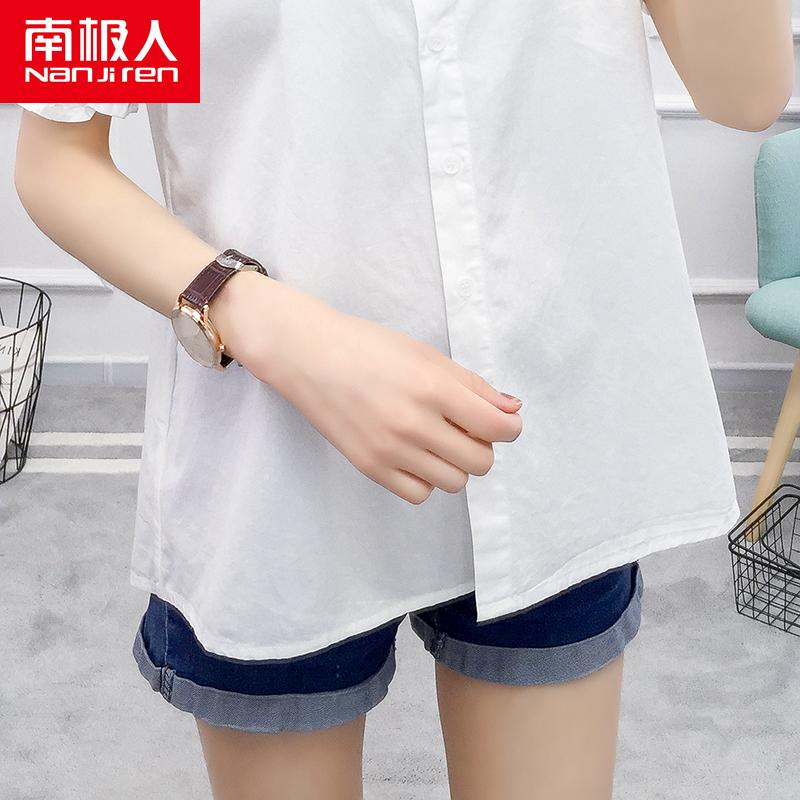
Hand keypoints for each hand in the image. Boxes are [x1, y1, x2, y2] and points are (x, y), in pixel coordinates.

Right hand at [214, 272, 523, 504]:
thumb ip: (472, 385)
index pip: (496, 427)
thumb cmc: (367, 347)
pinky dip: (426, 479)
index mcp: (432, 388)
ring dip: (455, 464)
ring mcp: (390, 450)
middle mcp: (413, 424)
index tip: (503, 423)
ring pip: (454, 483)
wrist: (308, 356)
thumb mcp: (426, 354)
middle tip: (465, 429)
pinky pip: (419, 494)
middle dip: (482, 446)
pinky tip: (415, 456)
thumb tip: (512, 409)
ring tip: (437, 440)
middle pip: (480, 462)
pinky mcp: (369, 467)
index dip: (509, 428)